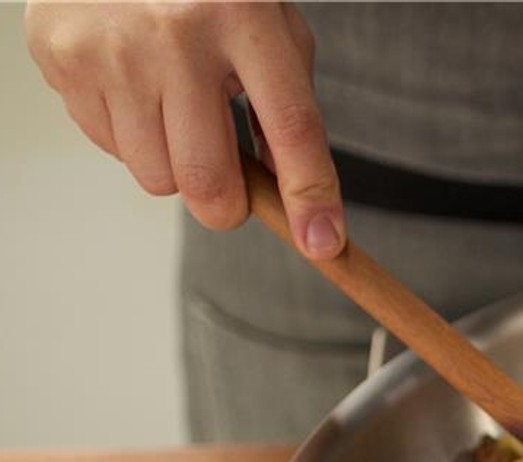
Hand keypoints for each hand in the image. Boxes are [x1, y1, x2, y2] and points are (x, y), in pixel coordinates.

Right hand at [25, 1, 343, 258]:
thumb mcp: (266, 26)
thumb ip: (286, 104)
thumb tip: (292, 195)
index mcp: (244, 17)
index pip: (292, 128)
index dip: (311, 196)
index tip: (322, 242)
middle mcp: (175, 35)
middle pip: (208, 182)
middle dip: (229, 205)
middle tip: (232, 183)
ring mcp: (113, 50)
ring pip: (157, 179)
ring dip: (176, 167)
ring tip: (175, 110)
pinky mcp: (64, 59)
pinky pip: (110, 148)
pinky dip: (132, 136)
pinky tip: (135, 86)